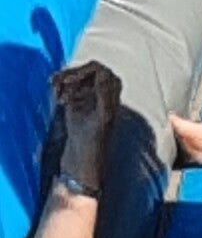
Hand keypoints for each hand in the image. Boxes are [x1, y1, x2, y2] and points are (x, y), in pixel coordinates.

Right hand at [50, 57, 121, 192]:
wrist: (81, 167)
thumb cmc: (94, 147)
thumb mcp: (102, 118)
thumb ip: (104, 94)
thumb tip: (103, 72)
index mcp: (111, 98)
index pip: (100, 70)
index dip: (83, 71)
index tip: (69, 81)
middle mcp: (101, 98)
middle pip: (87, 72)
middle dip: (71, 74)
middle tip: (58, 84)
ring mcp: (87, 103)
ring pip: (76, 79)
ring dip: (64, 81)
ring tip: (55, 90)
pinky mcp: (75, 109)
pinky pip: (68, 90)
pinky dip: (60, 89)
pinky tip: (57, 98)